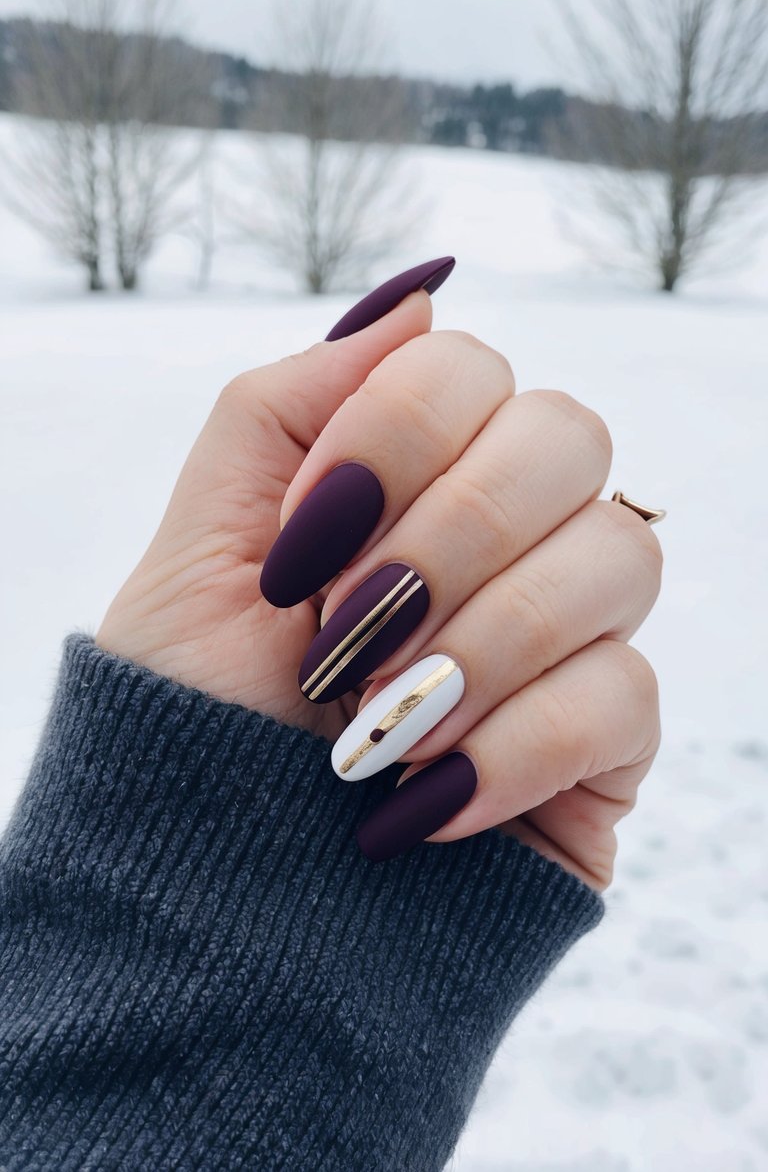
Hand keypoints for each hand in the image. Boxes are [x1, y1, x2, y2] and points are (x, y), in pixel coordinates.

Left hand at [98, 290, 661, 888]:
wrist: (209, 901)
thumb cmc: (196, 718)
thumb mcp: (201, 546)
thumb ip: (290, 403)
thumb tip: (422, 294)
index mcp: (412, 476)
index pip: (472, 370)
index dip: (391, 441)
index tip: (298, 554)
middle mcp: (506, 536)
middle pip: (570, 436)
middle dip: (449, 535)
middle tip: (345, 636)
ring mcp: (567, 634)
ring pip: (619, 555)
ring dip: (478, 643)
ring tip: (371, 731)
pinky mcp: (605, 744)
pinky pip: (626, 694)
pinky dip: (510, 747)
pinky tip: (420, 805)